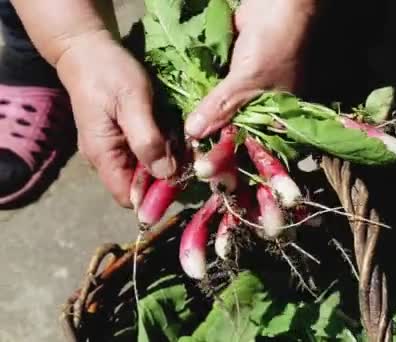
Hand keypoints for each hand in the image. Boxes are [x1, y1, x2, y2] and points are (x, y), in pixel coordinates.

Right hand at [55, 31, 176, 206]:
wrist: (88, 49)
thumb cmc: (109, 73)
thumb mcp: (133, 103)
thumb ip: (147, 140)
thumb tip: (166, 175)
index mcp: (103, 156)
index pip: (129, 197)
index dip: (155, 196)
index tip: (182, 180)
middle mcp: (106, 159)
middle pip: (139, 187)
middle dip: (166, 178)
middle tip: (191, 158)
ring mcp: (113, 148)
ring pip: (144, 170)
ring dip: (167, 163)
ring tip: (186, 146)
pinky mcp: (122, 137)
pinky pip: (144, 153)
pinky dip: (161, 149)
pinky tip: (176, 136)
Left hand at [184, 0, 316, 138]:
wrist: (278, 3)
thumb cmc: (274, 45)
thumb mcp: (247, 81)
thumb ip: (220, 106)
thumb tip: (193, 132)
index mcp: (280, 114)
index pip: (255, 141)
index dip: (234, 150)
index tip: (205, 159)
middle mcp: (267, 103)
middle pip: (237, 124)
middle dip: (215, 132)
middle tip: (188, 145)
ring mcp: (251, 85)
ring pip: (226, 105)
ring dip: (207, 111)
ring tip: (183, 127)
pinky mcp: (237, 69)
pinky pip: (219, 86)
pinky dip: (205, 90)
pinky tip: (186, 100)